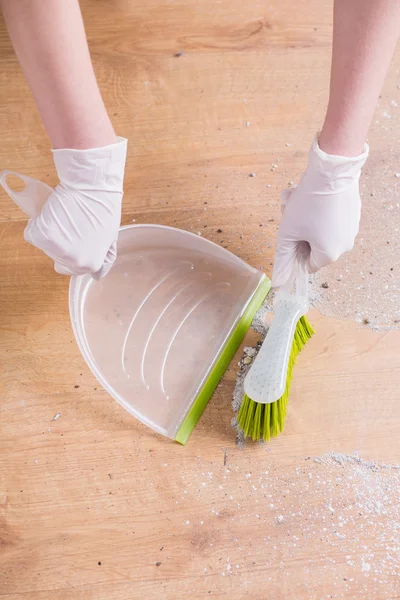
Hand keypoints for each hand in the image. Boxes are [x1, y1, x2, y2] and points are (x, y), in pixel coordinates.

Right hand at [2, 138, 126, 279]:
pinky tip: (53, 214)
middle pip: (60, 260)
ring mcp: (55, 250)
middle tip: (73, 226)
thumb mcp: (109, 239)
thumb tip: (97, 274)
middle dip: (65, 245)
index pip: (76, 269)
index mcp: (90, 264)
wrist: (90, 186)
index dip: (76, 252)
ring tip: (66, 218)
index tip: (79, 238)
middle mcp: (72, 262)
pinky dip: (39, 225)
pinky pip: (34, 234)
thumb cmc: (104, 208)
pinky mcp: (40, 236)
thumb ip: (101, 258)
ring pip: (47, 247)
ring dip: (53, 235)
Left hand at [272, 136, 368, 286]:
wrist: (332, 172)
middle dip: (298, 230)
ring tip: (295, 198)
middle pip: (313, 245)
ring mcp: (351, 228)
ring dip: (304, 217)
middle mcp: (344, 245)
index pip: (308, 264)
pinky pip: (331, 218)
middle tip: (288, 210)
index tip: (290, 232)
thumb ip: (282, 259)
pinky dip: (318, 209)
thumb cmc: (309, 204)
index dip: (295, 249)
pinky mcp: (353, 213)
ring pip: (320, 230)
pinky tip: (310, 193)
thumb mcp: (288, 232)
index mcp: (329, 255)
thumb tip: (277, 284)